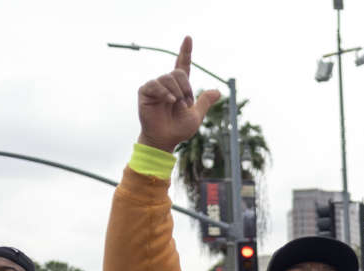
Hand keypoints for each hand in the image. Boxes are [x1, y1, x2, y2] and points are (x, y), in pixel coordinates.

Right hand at [136, 36, 220, 153]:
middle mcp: (167, 84)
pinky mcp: (145, 92)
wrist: (165, 140)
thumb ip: (205, 102)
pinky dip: (165, 92)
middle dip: (186, 87)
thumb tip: (218, 91)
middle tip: (187, 103)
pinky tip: (170, 101)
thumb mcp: (196, 115)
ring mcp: (155, 87)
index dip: (185, 51)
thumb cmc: (179, 129)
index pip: (182, 65)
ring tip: (177, 105)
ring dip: (177, 92)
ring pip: (168, 78)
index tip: (188, 38)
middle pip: (178, 72)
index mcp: (179, 87)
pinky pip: (155, 84)